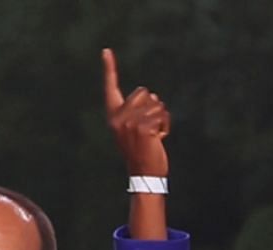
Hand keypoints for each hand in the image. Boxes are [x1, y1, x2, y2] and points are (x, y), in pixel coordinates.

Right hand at [103, 48, 169, 176]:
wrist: (144, 175)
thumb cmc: (142, 152)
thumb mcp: (134, 130)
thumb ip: (139, 112)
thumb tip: (154, 96)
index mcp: (113, 117)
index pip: (110, 88)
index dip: (109, 69)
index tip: (106, 51)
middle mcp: (119, 118)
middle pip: (143, 92)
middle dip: (152, 107)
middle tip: (148, 130)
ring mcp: (130, 123)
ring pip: (156, 103)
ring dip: (161, 118)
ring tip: (154, 136)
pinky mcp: (144, 128)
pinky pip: (162, 114)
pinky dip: (166, 125)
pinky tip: (159, 139)